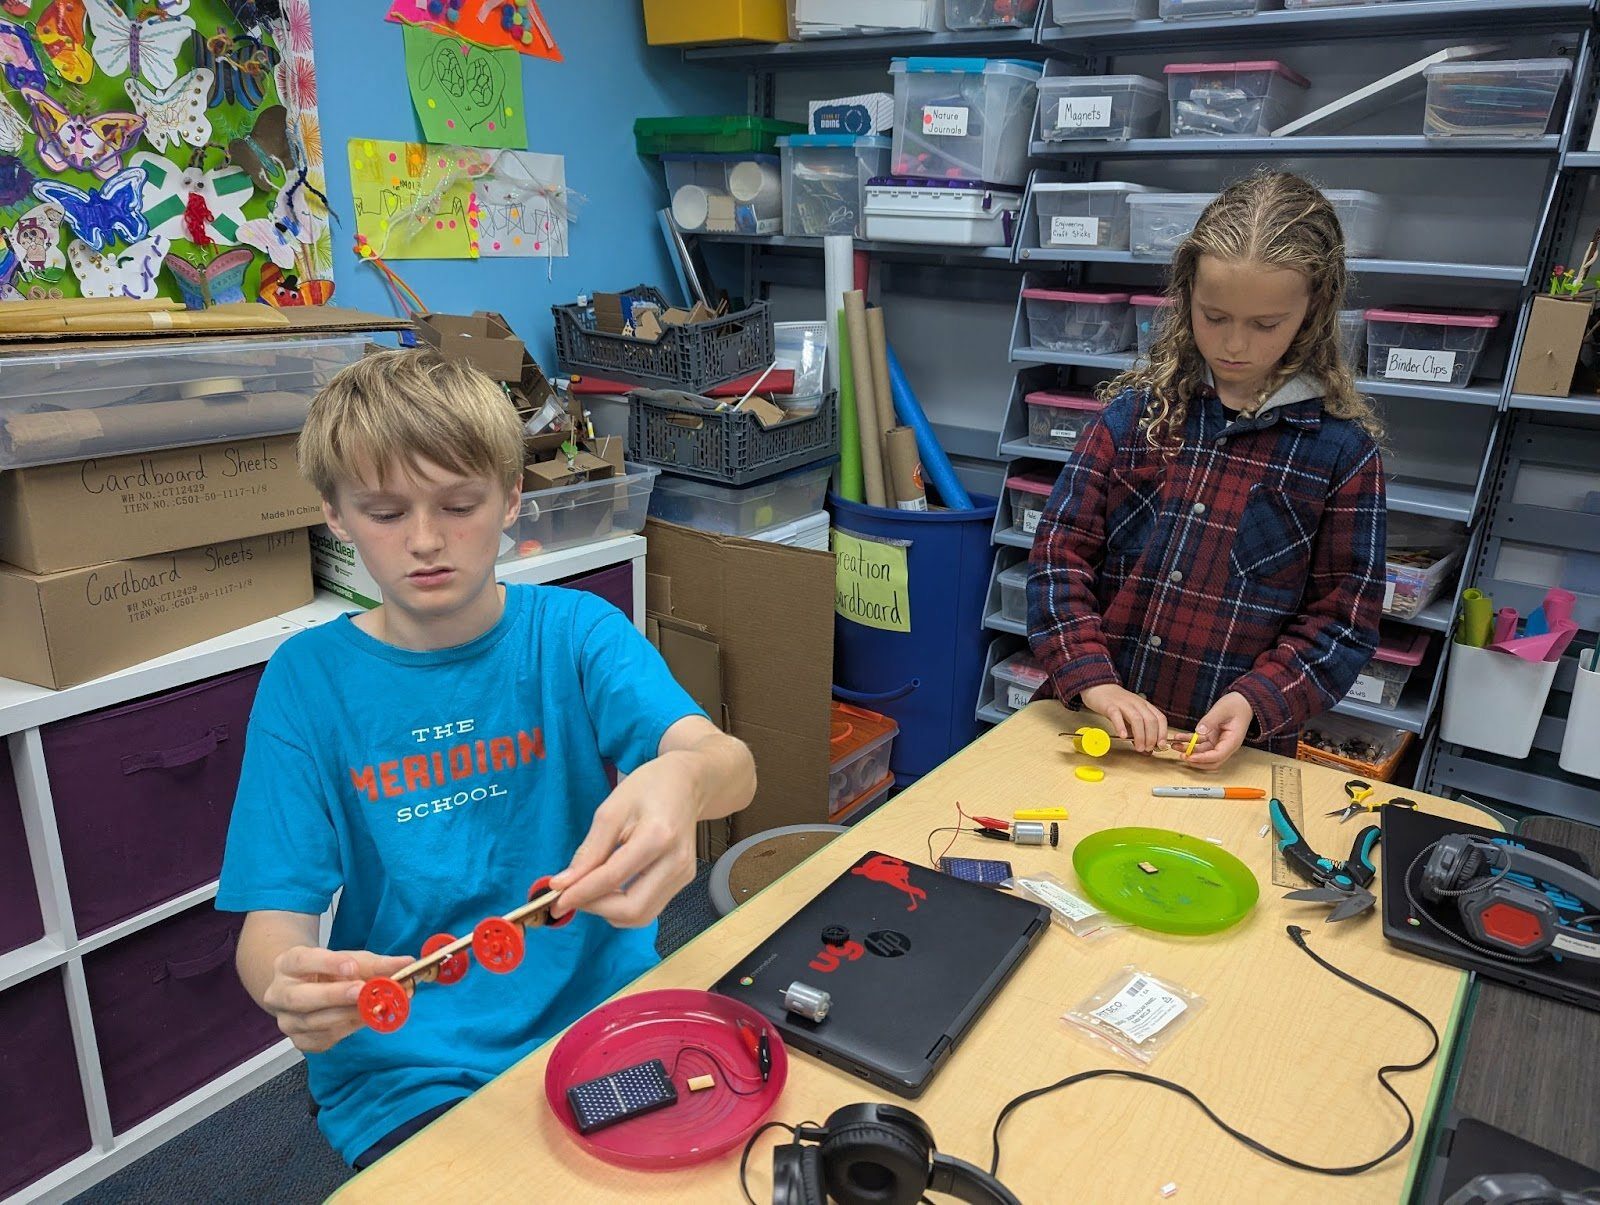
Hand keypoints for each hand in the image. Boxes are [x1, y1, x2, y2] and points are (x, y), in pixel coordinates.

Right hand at [262, 946, 411, 1053]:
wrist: (306, 989)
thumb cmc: (328, 971)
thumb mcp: (349, 960)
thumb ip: (376, 963)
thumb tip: (406, 964)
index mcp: (288, 964)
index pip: (303, 961)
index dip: (328, 964)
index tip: (352, 966)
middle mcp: (279, 993)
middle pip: (302, 998)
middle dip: (335, 996)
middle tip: (363, 991)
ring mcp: (286, 1020)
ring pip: (314, 1022)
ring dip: (347, 1015)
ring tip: (374, 1007)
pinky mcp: (298, 1041)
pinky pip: (322, 1040)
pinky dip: (346, 1030)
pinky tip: (363, 1020)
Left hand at [549, 753, 701, 927]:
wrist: (686, 785)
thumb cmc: (648, 789)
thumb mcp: (611, 810)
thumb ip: (589, 850)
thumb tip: (564, 883)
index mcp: (658, 836)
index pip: (613, 878)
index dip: (581, 893)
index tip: (556, 899)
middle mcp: (676, 861)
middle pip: (632, 909)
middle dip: (595, 908)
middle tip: (571, 897)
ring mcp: (683, 874)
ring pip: (641, 916)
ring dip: (608, 911)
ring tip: (589, 892)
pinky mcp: (683, 881)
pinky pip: (649, 908)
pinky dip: (623, 906)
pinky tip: (609, 889)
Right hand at [1080, 683, 1170, 753]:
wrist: (1100, 689)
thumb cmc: (1117, 705)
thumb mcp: (1131, 717)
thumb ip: (1139, 733)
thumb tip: (1147, 751)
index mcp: (1145, 706)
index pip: (1160, 718)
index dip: (1163, 732)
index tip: (1161, 745)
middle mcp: (1137, 703)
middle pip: (1150, 720)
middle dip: (1152, 737)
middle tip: (1148, 748)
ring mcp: (1124, 704)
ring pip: (1137, 719)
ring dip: (1140, 735)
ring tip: (1139, 747)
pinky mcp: (1110, 706)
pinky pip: (1117, 716)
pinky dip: (1121, 727)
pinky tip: (1123, 736)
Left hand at [1176, 692, 1253, 769]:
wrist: (1241, 701)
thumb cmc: (1236, 705)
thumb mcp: (1222, 709)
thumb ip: (1211, 720)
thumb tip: (1199, 731)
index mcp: (1232, 741)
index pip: (1218, 756)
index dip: (1203, 759)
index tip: (1190, 757)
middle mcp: (1225, 745)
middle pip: (1211, 760)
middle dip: (1196, 760)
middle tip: (1182, 756)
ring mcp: (1218, 741)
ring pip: (1203, 752)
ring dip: (1189, 751)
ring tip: (1174, 745)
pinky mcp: (1212, 737)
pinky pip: (1199, 743)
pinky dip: (1189, 741)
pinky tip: (1179, 737)